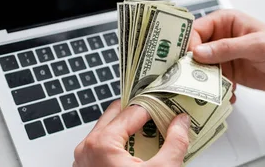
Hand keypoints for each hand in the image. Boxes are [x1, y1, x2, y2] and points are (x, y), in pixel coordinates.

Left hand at [73, 99, 190, 166]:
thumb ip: (175, 142)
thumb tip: (181, 123)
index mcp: (102, 144)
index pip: (134, 110)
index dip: (156, 106)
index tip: (171, 105)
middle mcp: (87, 148)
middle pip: (117, 115)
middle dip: (141, 114)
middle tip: (163, 116)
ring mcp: (83, 160)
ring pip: (108, 130)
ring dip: (130, 128)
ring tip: (154, 135)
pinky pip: (102, 146)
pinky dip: (120, 143)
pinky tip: (138, 151)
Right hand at [190, 10, 264, 95]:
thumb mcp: (256, 46)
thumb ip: (227, 48)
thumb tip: (198, 52)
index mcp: (225, 21)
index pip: (197, 30)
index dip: (190, 44)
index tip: (190, 60)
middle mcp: (220, 37)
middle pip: (194, 50)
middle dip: (193, 66)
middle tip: (192, 80)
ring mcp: (223, 57)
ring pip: (201, 68)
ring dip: (205, 81)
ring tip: (212, 91)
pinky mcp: (227, 73)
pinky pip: (212, 82)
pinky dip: (216, 90)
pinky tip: (228, 95)